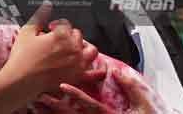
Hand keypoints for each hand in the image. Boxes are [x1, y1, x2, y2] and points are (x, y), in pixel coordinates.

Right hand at [0, 2, 98, 98]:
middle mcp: (73, 47)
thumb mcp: (27, 31)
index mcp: (61, 34)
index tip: (49, 29)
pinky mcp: (79, 77)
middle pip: (78, 35)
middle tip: (57, 40)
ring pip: (91, 50)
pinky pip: (97, 74)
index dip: (56, 25)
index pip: (65, 24)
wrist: (21, 80)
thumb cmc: (23, 57)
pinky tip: (102, 66)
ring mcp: (78, 63)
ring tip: (76, 48)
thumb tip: (47, 5)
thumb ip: (40, 16)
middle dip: (68, 35)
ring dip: (84, 47)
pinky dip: (101, 69)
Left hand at [43, 68, 160, 113]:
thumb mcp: (145, 105)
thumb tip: (117, 72)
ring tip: (36, 106)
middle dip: (56, 107)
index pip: (90, 105)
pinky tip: (45, 112)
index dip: (76, 94)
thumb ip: (132, 88)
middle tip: (39, 97)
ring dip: (54, 113)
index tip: (61, 85)